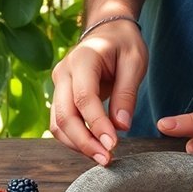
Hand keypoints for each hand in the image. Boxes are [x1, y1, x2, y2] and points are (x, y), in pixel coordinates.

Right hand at [50, 19, 147, 165]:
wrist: (106, 32)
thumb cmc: (123, 44)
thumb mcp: (135, 62)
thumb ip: (127, 94)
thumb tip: (121, 127)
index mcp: (82, 60)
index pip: (84, 98)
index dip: (97, 124)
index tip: (113, 144)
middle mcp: (63, 74)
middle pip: (64, 116)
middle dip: (84, 142)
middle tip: (106, 159)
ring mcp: (57, 86)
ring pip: (57, 124)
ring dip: (77, 144)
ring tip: (101, 157)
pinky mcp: (59, 97)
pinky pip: (60, 124)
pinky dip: (74, 139)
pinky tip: (92, 147)